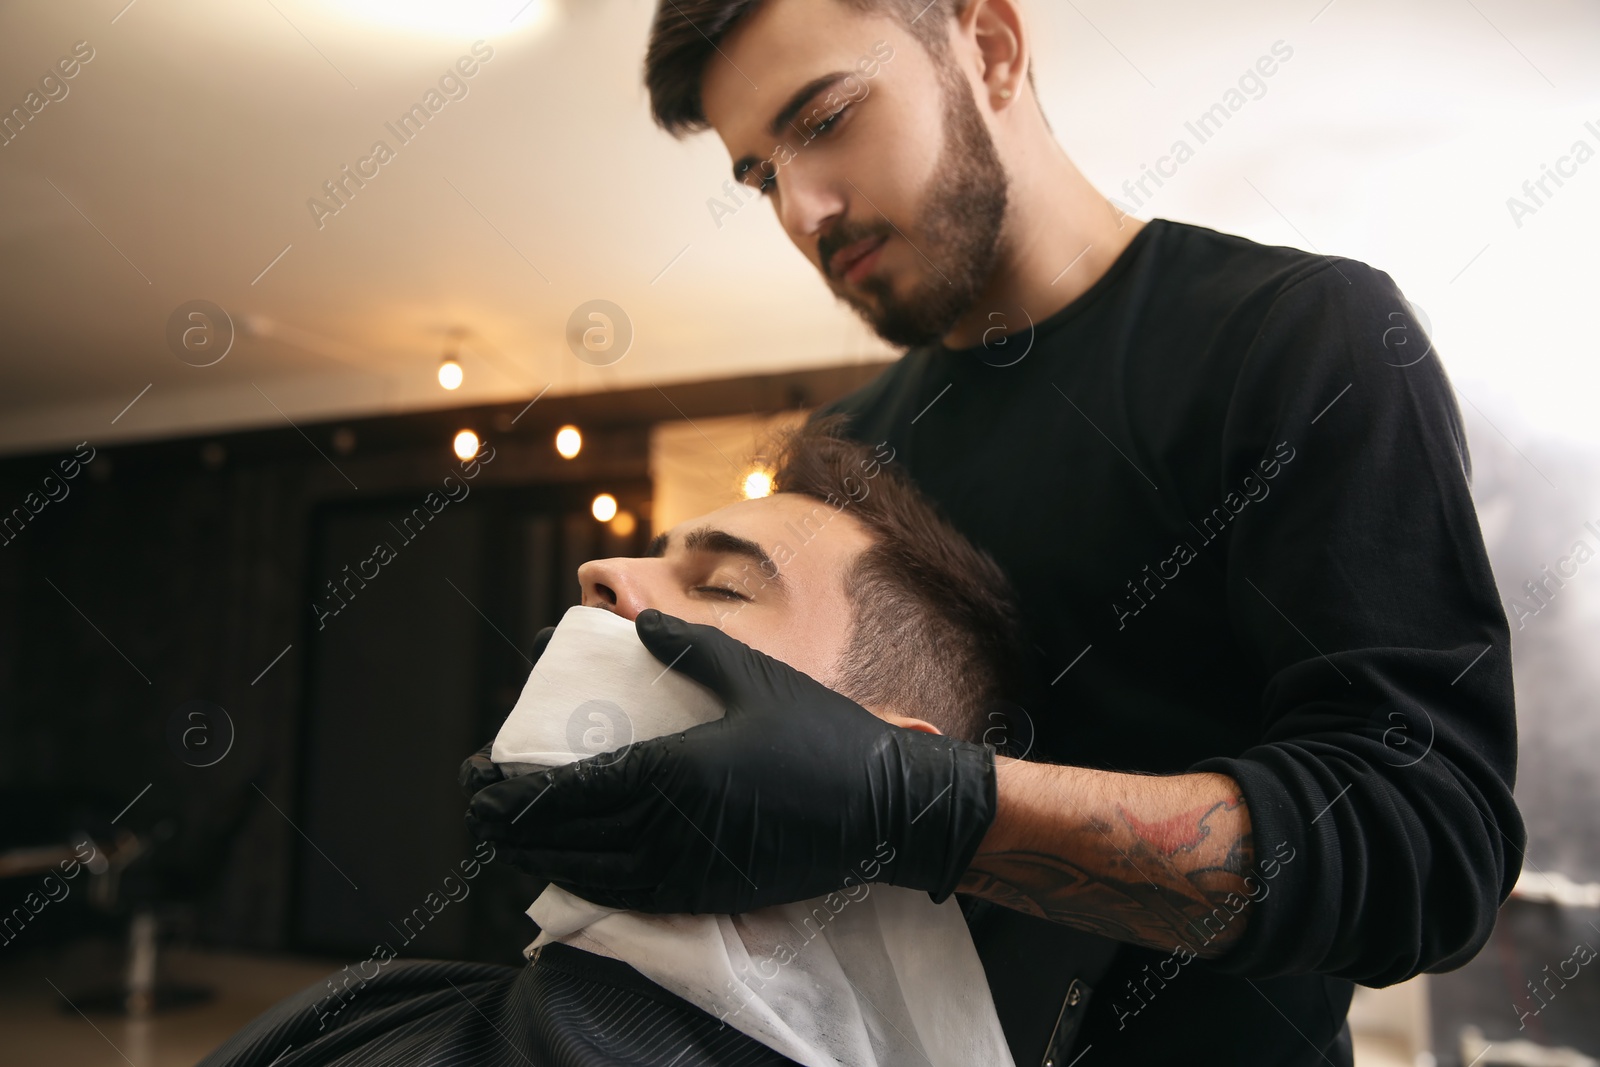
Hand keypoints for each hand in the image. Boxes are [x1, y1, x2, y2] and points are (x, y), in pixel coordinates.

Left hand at [464, 609, 996, 913]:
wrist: (884, 810)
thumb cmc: (821, 734)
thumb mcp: (753, 676)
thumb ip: (690, 648)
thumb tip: (642, 621)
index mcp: (671, 772)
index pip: (567, 792)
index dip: (514, 791)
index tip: (479, 777)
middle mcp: (669, 829)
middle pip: (564, 839)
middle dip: (510, 823)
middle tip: (478, 802)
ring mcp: (688, 870)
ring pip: (588, 873)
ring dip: (540, 855)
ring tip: (510, 834)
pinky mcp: (710, 892)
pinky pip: (629, 897)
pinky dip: (586, 883)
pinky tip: (571, 868)